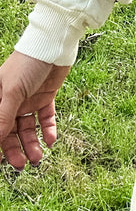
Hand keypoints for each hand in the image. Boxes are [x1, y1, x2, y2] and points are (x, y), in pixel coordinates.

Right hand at [0, 51, 70, 169]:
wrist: (54, 44)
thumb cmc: (27, 63)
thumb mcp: (13, 91)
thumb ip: (4, 117)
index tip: (1, 163)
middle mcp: (11, 101)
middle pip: (10, 132)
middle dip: (16, 150)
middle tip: (23, 165)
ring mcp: (28, 100)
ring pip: (28, 129)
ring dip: (32, 144)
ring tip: (39, 157)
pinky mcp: (45, 97)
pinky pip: (45, 118)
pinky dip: (48, 130)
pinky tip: (51, 140)